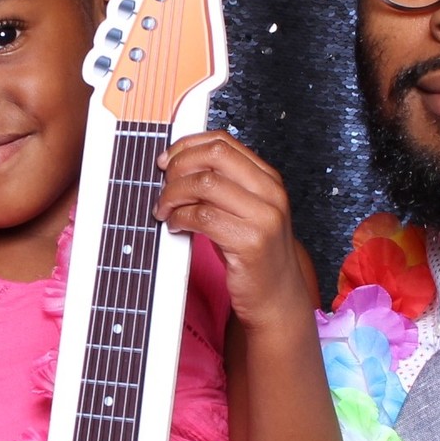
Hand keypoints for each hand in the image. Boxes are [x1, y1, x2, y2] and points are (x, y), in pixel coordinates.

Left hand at [157, 131, 317, 333]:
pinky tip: (176, 226)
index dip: (188, 146)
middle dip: (178, 167)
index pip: (223, 141)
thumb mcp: (242, 211)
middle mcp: (270, 193)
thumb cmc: (253, 255)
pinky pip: (202, 216)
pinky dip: (179, 218)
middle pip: (214, 156)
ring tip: (166, 211)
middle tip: (163, 186)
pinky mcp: (250, 242)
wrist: (276, 298)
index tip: (167, 160)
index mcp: (268, 179)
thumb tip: (175, 165)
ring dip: (173, 195)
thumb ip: (220, 186)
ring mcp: (264, 217)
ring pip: (204, 184)